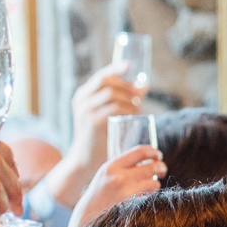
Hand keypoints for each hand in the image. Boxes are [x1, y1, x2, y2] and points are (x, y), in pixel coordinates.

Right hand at [43, 63, 148, 208]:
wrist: (85, 161)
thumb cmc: (100, 139)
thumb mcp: (109, 116)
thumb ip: (123, 100)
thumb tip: (144, 86)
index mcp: (83, 95)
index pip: (101, 76)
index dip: (116, 68)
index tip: (129, 65)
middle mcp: (81, 100)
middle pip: (108, 82)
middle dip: (126, 86)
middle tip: (139, 94)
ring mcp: (85, 110)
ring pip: (112, 94)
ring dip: (128, 98)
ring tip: (137, 107)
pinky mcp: (92, 122)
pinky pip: (113, 108)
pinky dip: (127, 109)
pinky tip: (134, 114)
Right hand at [67, 144, 164, 226]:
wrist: (89, 217)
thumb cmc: (101, 194)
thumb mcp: (107, 173)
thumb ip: (125, 164)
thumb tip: (150, 157)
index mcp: (112, 166)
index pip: (141, 152)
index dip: (154, 152)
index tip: (158, 156)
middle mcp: (119, 178)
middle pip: (153, 167)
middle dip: (161, 167)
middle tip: (162, 170)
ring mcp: (126, 194)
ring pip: (154, 183)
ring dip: (155, 184)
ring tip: (149, 186)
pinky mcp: (133, 207)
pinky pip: (151, 197)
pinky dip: (151, 196)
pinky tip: (144, 197)